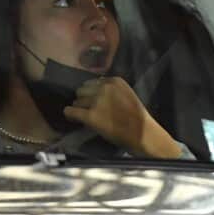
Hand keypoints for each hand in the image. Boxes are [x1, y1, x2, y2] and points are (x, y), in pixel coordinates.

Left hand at [64, 77, 181, 158]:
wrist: (143, 134)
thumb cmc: (138, 118)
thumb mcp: (127, 94)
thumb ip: (112, 90)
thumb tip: (94, 92)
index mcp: (114, 81)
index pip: (93, 82)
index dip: (91, 92)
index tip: (93, 100)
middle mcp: (104, 88)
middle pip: (82, 90)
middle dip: (84, 99)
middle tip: (89, 109)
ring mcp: (96, 102)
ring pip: (77, 101)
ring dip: (79, 108)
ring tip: (85, 116)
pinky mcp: (90, 116)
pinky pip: (71, 111)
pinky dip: (70, 114)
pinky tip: (71, 117)